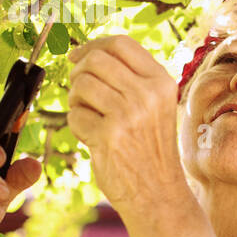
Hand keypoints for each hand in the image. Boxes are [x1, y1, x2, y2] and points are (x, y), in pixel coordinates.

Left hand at [67, 35, 187, 213]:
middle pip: (95, 60)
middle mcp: (148, 94)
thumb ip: (131, 78)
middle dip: (78, 73)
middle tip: (81, 93)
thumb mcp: (154, 106)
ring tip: (90, 118)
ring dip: (76, 101)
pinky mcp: (109, 135)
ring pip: (81, 85)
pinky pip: (75, 115)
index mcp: (161, 82)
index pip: (120, 43)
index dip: (92, 45)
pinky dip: (78, 127)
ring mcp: (129, 114)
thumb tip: (85, 53)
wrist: (158, 193)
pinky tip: (94, 139)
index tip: (77, 57)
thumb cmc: (150, 148)